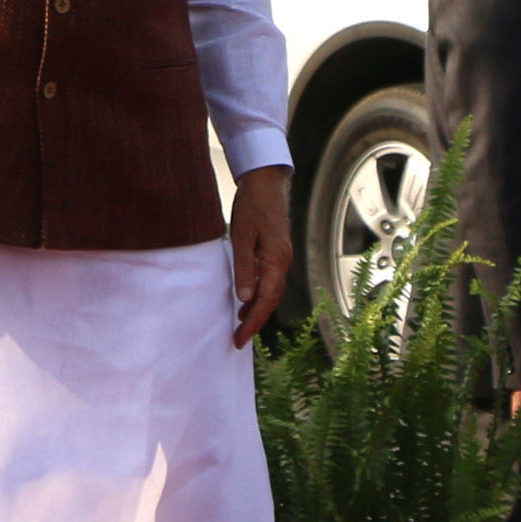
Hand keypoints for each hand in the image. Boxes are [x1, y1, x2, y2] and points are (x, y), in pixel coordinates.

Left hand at [226, 166, 290, 345]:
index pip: (265, 301)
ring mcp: (281, 258)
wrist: (266, 182)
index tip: (239, 339)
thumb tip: (244, 299)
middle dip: (254, 321)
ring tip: (240, 325)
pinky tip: (246, 299)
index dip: (253, 322)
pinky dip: (259, 295)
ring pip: (271, 292)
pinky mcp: (276, 252)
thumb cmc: (252, 206)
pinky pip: (270, 281)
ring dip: (257, 310)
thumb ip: (244, 268)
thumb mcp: (242, 237)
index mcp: (276, 261)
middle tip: (237, 340)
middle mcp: (283, 263)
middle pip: (271, 301)